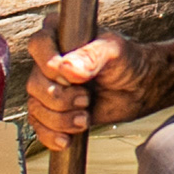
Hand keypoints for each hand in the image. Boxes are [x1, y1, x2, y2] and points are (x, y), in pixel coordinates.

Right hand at [25, 18, 159, 151]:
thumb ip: (92, 56)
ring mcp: (48, 86)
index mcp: (59, 36)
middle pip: (35, 83)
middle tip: (86, 98)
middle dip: (61, 98)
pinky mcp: (51, 109)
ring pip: (36, 107)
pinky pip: (38, 125)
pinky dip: (51, 134)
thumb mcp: (113, 51)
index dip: (49, 63)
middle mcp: (48, 61)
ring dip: (60, 119)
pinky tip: (67, 138)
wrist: (138, 88)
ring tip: (84, 117)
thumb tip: (68, 69)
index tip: (69, 77)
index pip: (39, 45)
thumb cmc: (127, 62)